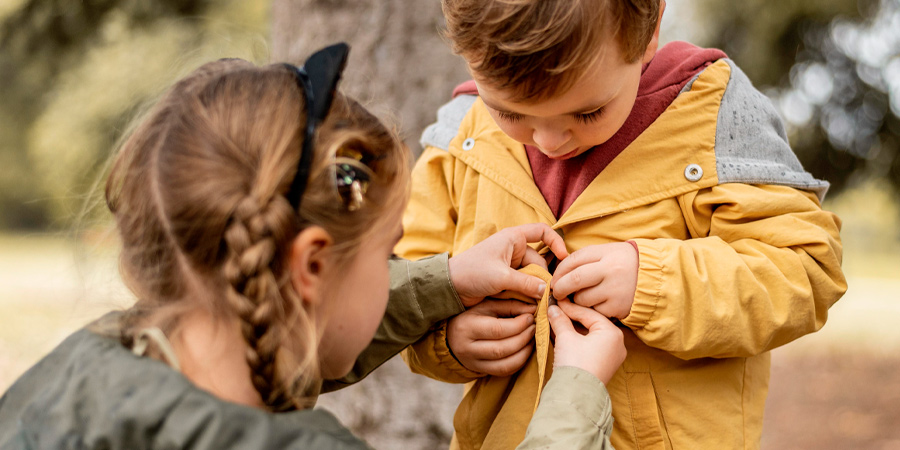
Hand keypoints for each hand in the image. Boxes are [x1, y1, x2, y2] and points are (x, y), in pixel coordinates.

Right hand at [447, 300, 536, 375]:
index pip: (497, 329)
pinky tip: (525, 350)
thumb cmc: (472, 315)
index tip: (530, 317)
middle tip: (535, 328)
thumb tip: (533, 309)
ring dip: (524, 352)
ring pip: (505, 364)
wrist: (451, 335)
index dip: (518, 325)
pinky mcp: (480, 371)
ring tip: (532, 339)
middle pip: (502, 348)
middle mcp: (467, 348)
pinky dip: (519, 362)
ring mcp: (472, 362)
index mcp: (466, 326)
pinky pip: (504, 371)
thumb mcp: (487, 305)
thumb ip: (510, 306)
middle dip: (524, 338)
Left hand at [449, 223, 567, 306]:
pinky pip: (524, 286)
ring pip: (533, 277)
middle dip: (541, 279)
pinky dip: (526, 295)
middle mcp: (514, 250)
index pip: (542, 231)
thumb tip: (548, 292)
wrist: (449, 287)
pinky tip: (524, 305)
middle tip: (542, 297)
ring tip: (530, 303)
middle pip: (540, 262)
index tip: (564, 258)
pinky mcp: (507, 280)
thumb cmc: (471, 273)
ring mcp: (511, 266)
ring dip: (533, 290)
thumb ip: (526, 284)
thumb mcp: (501, 278)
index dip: (556, 242)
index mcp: (513, 238)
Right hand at [547, 301, 625, 383]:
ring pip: (590, 336)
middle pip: (591, 324)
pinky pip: (591, 347)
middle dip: (572, 318)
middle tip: (557, 310)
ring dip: (573, 329)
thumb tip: (553, 309)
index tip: (557, 302)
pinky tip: (563, 336)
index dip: (570, 307)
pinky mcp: (603, 366)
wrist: (576, 395)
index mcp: (612, 333)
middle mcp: (617, 344)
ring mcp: (611, 356)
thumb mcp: (565, 337)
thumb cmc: (575, 364)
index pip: (589, 314)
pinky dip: (578, 340)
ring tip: (557, 322)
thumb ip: (560, 320)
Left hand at [550, 242, 637, 318]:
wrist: (656, 280)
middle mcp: (612, 271)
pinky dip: (592, 309)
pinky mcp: (618, 308)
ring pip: (582, 299)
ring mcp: (615, 291)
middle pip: (574, 280)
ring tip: (582, 296)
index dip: (559, 270)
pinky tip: (598, 304)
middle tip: (556, 292)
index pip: (573, 260)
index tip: (554, 278)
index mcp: (607, 254)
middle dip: (560, 288)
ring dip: (576, 300)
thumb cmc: (624, 264)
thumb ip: (586, 258)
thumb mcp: (608, 252)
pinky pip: (594, 311)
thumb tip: (559, 272)